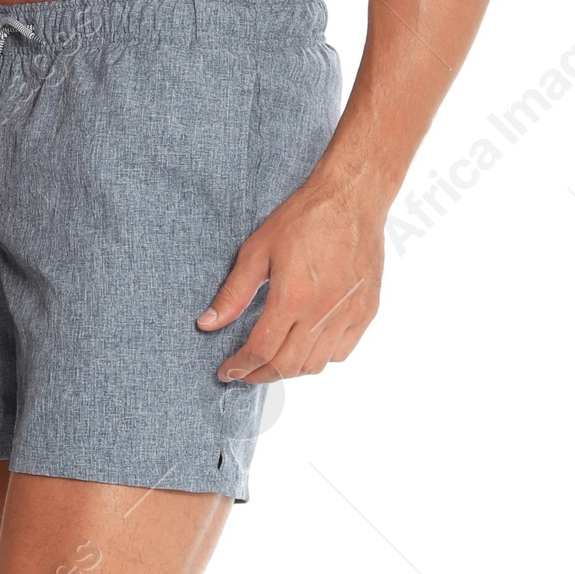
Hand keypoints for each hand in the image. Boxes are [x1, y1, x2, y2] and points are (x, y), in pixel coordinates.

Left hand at [197, 172, 386, 380]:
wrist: (351, 198)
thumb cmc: (304, 218)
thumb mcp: (257, 250)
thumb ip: (234, 293)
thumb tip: (207, 324)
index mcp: (293, 297)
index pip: (262, 350)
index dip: (240, 367)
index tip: (227, 372)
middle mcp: (324, 312)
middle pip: (288, 365)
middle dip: (260, 375)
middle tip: (244, 373)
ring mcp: (350, 314)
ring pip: (316, 364)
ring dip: (289, 370)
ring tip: (271, 361)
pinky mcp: (367, 311)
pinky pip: (342, 352)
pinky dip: (320, 358)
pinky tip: (305, 346)